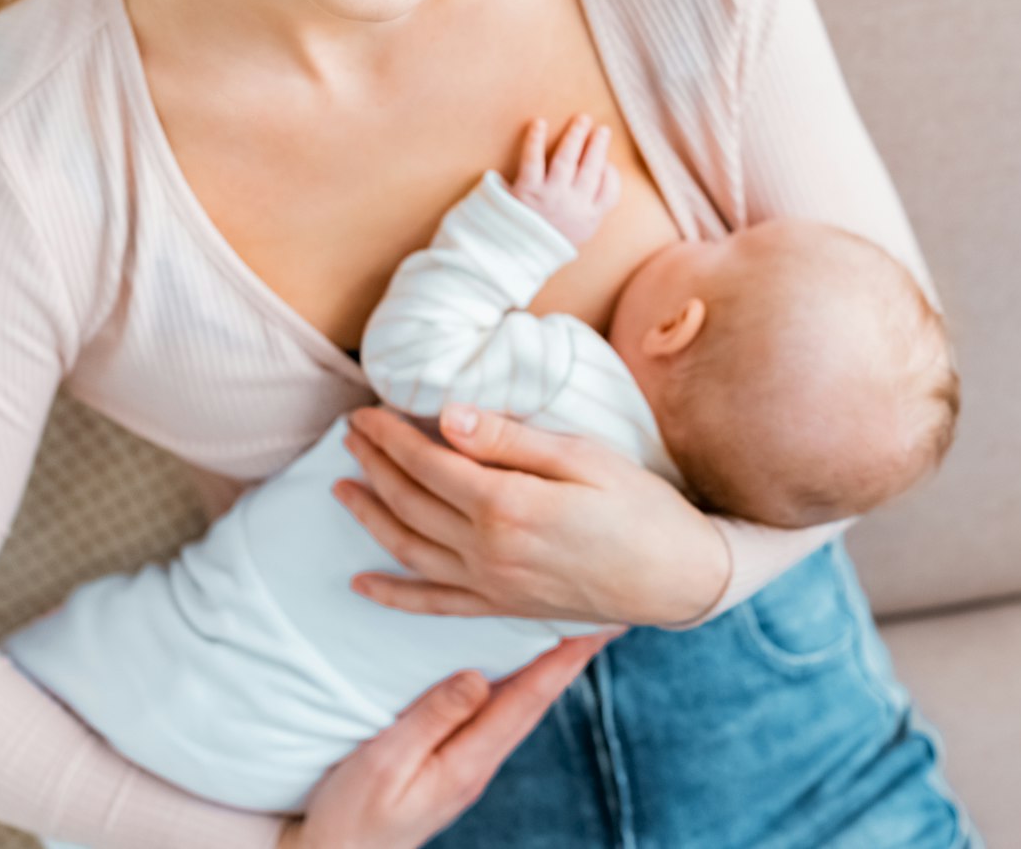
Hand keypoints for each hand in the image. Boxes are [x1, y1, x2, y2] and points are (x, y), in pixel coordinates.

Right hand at [278, 630, 618, 848]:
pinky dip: (517, 682)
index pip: (531, 698)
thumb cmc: (351, 814)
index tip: (599, 624)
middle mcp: (479, 761)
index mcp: (469, 760)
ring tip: (573, 631)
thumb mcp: (385, 764)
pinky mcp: (453, 763)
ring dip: (548, 667)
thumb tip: (476, 676)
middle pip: (537, 698)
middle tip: (603, 614)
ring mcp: (468, 764)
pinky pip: (496, 712)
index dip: (567, 657)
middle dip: (571, 655)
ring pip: (520, 705)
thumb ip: (431, 719)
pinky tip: (519, 668)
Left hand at [335, 402, 730, 625]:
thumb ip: (510, 439)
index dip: (391, 436)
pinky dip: (393, 594)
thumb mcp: (583, 457)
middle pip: (410, 501)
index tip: (366, 412)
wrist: (678, 577)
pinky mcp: (501, 608)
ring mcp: (491, 585)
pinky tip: (362, 582)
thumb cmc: (641, 507)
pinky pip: (433, 604)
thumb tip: (448, 417)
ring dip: (369, 516)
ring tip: (341, 486)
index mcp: (506, 504)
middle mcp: (487, 550)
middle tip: (350, 434)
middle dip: (374, 463)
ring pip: (408, 549)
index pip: (428, 462)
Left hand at [508, 114, 619, 247]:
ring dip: (576, 136)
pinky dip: (536, 140)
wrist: (512, 258)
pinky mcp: (526, 191)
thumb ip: (591, 209)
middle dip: (598, 146)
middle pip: (591, 170)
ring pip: (567, 160)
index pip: (609, 193)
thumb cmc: (545, 239)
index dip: (611, 174)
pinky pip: (533, 161)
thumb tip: (605, 172)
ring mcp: (551, 197)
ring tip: (582, 119)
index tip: (607, 162)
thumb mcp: (576, 233)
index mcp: (588, 219)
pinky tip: (539, 123)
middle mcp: (573, 206)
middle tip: (602, 129)